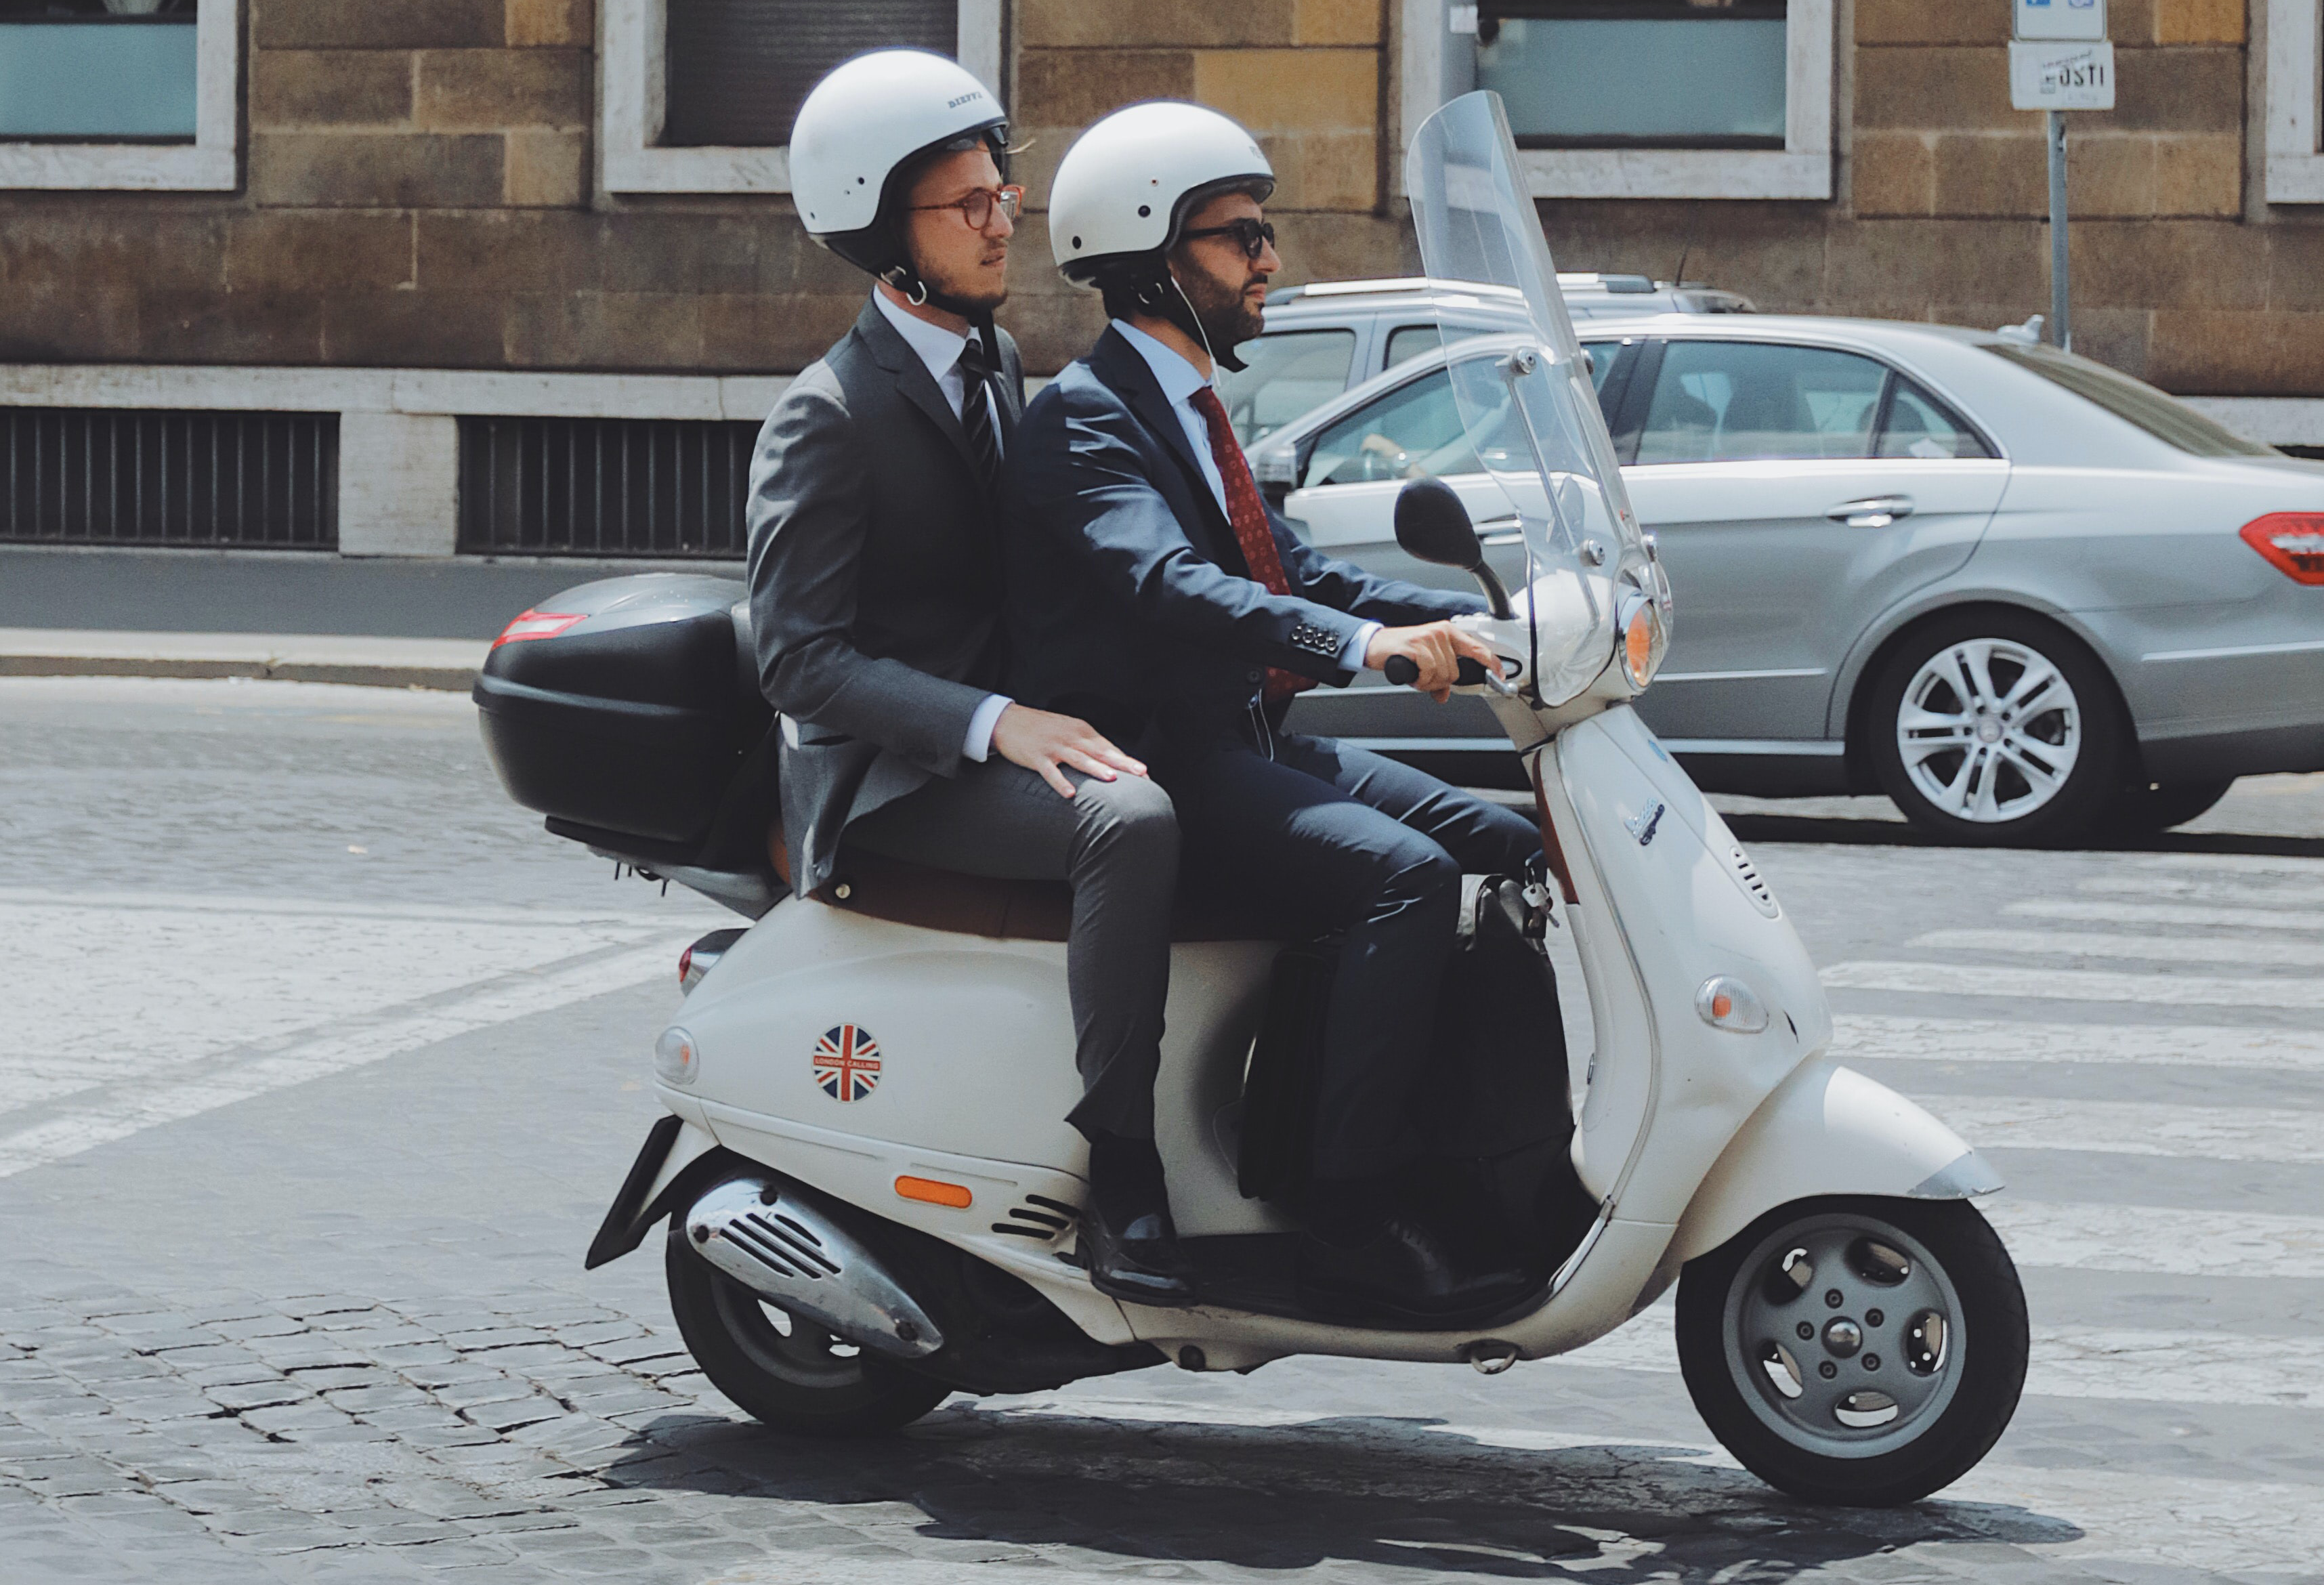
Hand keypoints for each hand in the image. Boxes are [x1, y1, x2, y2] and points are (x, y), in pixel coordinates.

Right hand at [990, 704, 1147, 797]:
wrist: (1008, 720)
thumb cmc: (1042, 729)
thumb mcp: (1068, 731)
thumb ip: (1088, 745)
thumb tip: (1111, 763)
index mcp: (1081, 730)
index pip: (1109, 747)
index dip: (1127, 760)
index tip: (1145, 773)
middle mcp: (1071, 736)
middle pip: (1100, 751)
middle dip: (1122, 763)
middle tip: (1141, 773)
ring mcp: (1054, 747)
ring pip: (1079, 759)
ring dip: (1096, 768)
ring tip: (1112, 778)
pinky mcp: (1036, 757)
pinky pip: (1050, 772)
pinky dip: (1061, 782)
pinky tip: (1070, 793)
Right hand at [1366, 621, 1502, 702]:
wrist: (1375, 645)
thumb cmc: (1400, 651)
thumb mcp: (1424, 662)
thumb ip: (1438, 677)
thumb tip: (1444, 695)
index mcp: (1448, 632)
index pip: (1477, 647)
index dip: (1491, 662)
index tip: (1500, 674)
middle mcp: (1441, 632)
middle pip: (1455, 671)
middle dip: (1440, 682)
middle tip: (1425, 679)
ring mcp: (1428, 638)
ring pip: (1443, 674)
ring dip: (1428, 683)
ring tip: (1417, 676)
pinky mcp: (1416, 646)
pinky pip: (1428, 672)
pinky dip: (1421, 681)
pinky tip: (1413, 676)